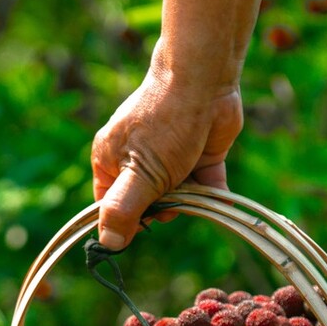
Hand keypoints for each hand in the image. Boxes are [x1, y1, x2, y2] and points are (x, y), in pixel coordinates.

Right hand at [91, 67, 243, 248]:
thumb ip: (123, 210)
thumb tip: (108, 244)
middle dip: (162, 207)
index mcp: (110, 160)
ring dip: (190, 200)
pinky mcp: (200, 157)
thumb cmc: (164, 124)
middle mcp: (137, 160)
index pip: (111, 206)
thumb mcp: (138, 173)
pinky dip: (213, 194)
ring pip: (179, 198)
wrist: (204, 81)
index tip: (142, 226)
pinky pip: (206, 188)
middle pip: (147, 205)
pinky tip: (218, 196)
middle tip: (170, 195)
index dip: (125, 221)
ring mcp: (170, 158)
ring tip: (191, 183)